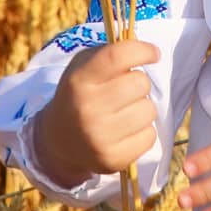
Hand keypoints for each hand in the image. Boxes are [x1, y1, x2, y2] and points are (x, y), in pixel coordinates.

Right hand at [33, 39, 160, 187]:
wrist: (57, 141)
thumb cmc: (79, 95)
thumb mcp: (83, 68)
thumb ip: (110, 54)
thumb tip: (148, 51)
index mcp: (79, 81)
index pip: (118, 56)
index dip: (142, 50)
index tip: (153, 53)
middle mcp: (87, 109)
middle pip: (140, 83)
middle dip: (138, 82)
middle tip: (125, 90)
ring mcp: (99, 137)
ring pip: (149, 110)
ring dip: (142, 108)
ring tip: (124, 111)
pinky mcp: (113, 159)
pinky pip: (150, 136)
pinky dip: (143, 132)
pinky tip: (125, 131)